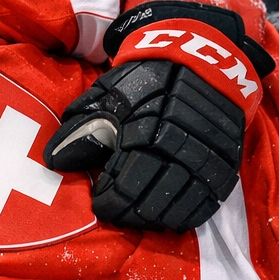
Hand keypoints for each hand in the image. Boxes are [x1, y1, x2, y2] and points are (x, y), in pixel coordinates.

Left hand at [44, 1, 269, 231]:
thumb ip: (81, 129)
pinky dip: (184, 215)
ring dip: (154, 219)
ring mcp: (203, 163)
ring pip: (176, 210)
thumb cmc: (147, 78)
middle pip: (148, 205)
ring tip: (139, 214)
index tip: (98, 201)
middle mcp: (176, 154)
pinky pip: (204, 204)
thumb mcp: (108, 96)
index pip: (122, 188)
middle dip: (127, 214)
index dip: (107, 202)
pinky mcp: (223, 166)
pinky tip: (168, 215)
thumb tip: (55, 161)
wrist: (202, 60)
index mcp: (144, 136)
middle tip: (116, 211)